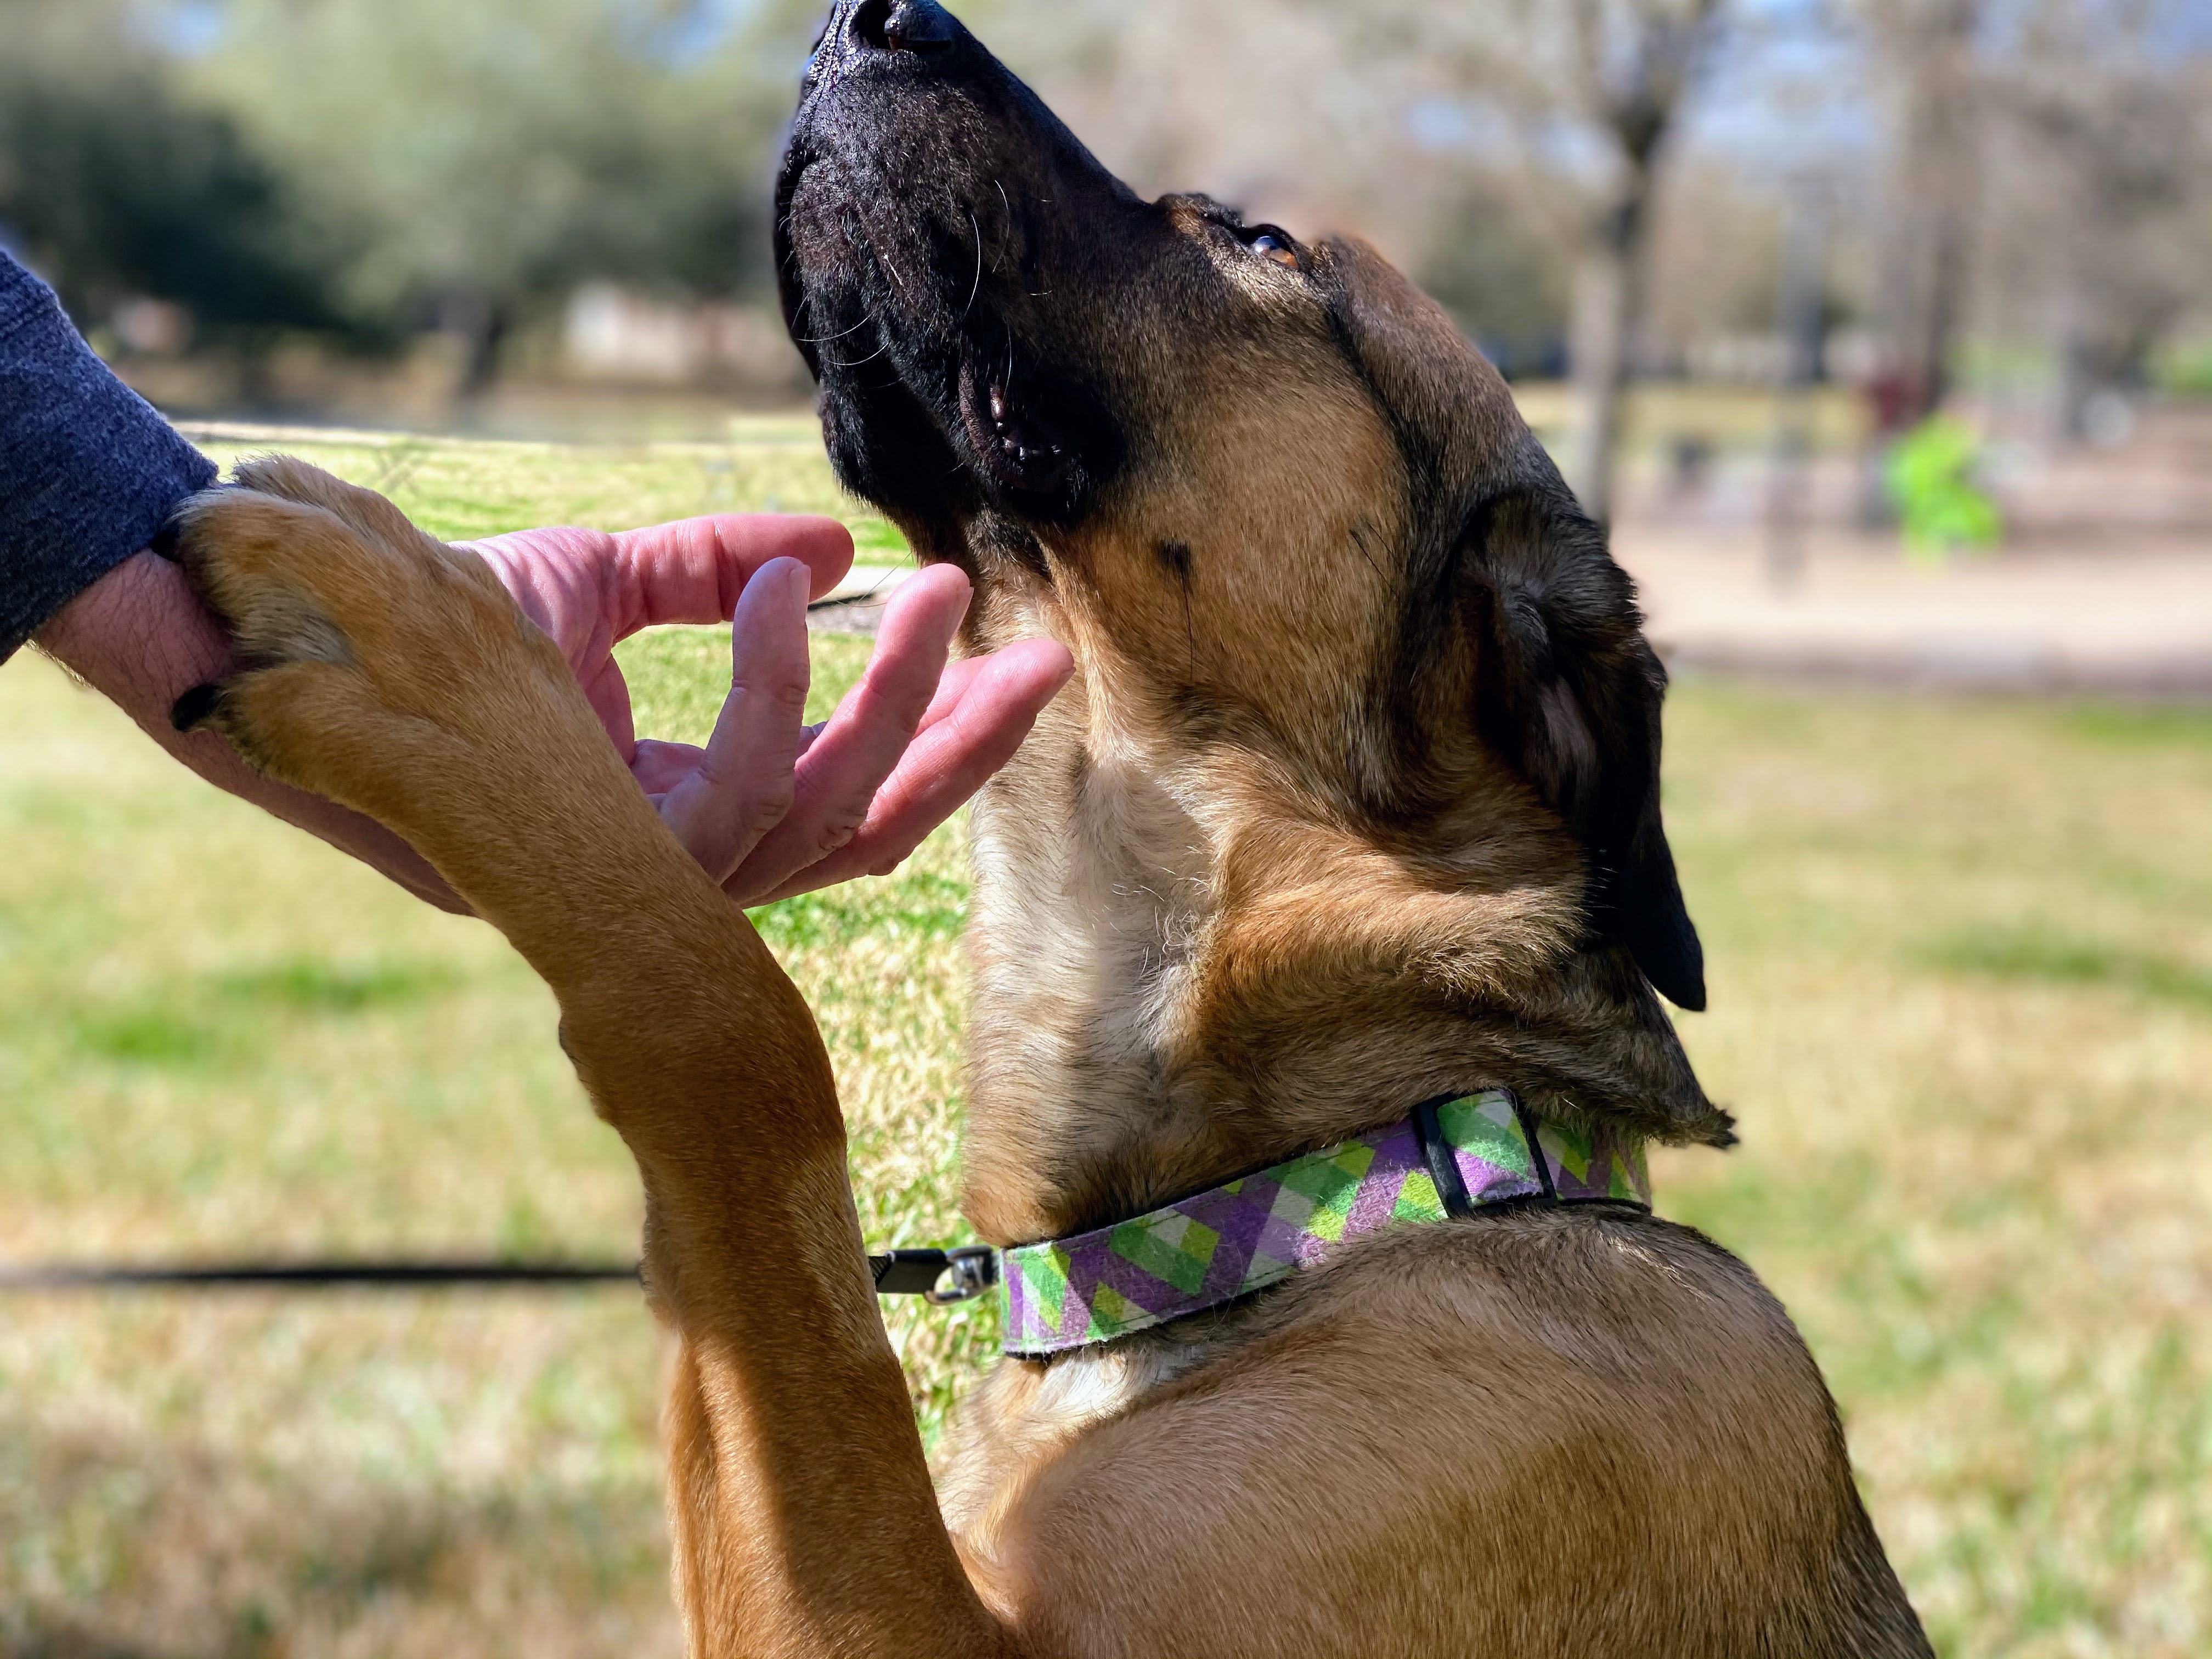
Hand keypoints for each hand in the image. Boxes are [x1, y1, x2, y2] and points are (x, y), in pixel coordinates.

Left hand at [468, 516, 1070, 905]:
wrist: (289, 634)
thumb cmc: (433, 627)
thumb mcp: (597, 582)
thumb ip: (714, 569)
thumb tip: (838, 546)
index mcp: (688, 816)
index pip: (847, 804)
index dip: (938, 739)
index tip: (1007, 649)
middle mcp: (675, 866)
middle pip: (862, 835)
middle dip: (959, 746)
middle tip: (1035, 651)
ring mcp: (639, 881)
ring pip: (818, 823)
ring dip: (895, 705)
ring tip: (937, 596)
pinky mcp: (594, 867)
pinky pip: (732, 798)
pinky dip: (776, 690)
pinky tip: (791, 595)